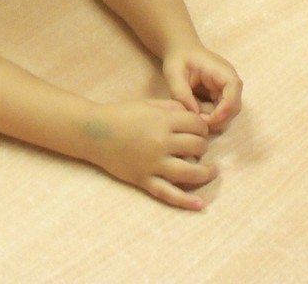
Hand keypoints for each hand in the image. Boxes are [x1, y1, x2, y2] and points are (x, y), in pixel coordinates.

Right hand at [82, 99, 218, 209]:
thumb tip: (193, 116)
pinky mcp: (144, 179)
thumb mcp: (148, 104)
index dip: (203, 127)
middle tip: (199, 146)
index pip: (197, 125)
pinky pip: (168, 193)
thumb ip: (172, 107)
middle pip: (197, 147)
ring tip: (213, 171)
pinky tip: (200, 204)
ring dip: (206, 172)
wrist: (94, 132)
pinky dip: (185, 201)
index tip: (200, 130)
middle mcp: (161, 142)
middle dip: (202, 146)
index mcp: (163, 121)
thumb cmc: (121, 115)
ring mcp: (153, 163)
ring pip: (190, 172)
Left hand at [161, 45, 242, 131]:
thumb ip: (181, 93)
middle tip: (194, 120)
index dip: (222, 112)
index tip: (204, 120)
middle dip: (215, 119)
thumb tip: (194, 114)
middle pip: (232, 109)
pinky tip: (193, 110)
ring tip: (191, 113)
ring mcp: (227, 91)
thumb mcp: (174, 74)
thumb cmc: (179, 59)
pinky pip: (218, 113)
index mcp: (224, 73)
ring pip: (226, 114)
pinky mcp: (221, 98)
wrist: (181, 51)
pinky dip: (207, 116)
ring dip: (210, 119)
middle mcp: (230, 84)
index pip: (232, 96)